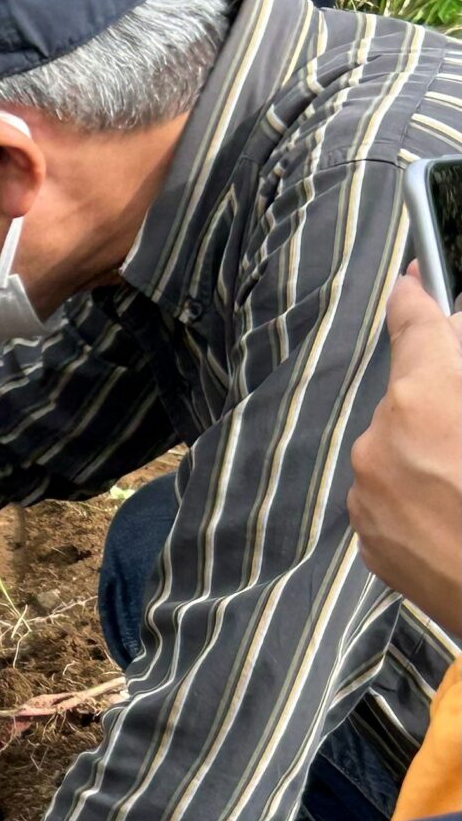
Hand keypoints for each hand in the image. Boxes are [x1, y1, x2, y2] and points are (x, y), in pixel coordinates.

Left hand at [348, 268, 461, 633]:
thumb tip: (458, 330)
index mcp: (423, 403)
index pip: (414, 328)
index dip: (416, 298)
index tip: (414, 278)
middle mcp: (379, 444)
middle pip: (411, 391)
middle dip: (445, 388)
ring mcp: (368, 498)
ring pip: (399, 445)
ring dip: (434, 444)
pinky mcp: (369, 542)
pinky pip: (393, 493)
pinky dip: (423, 489)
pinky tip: (461, 510)